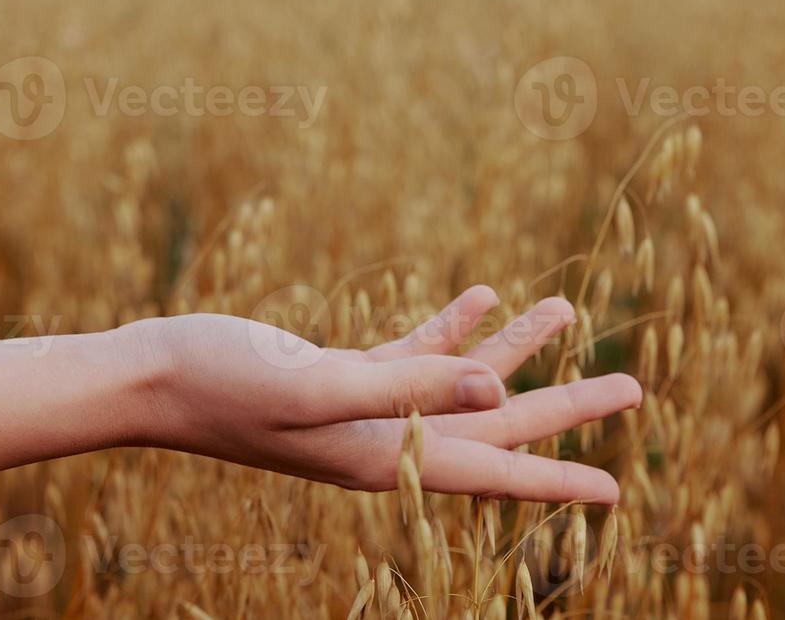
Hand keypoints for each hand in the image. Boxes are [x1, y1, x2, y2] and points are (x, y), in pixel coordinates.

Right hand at [128, 285, 641, 503]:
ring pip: (461, 382)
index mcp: (387, 455)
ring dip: (512, 347)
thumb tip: (490, 389)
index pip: (492, 469)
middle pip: (497, 425)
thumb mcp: (317, 385)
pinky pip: (414, 355)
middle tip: (631, 386)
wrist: (152, 376)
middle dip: (565, 406)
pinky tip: (480, 296)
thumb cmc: (223, 383)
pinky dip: (451, 326)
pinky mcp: (341, 377)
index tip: (616, 489)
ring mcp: (365, 410)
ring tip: (566, 311)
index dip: (558, 476)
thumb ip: (405, 387)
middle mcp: (386, 440)